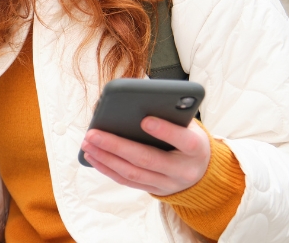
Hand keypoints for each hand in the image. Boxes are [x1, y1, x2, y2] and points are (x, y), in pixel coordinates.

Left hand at [80, 117, 210, 195]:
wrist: (201, 170)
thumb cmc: (188, 137)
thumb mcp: (188, 123)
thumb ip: (169, 112)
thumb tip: (134, 97)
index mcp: (196, 148)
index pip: (184, 140)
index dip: (165, 131)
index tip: (145, 119)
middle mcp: (183, 170)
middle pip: (147, 159)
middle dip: (116, 146)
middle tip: (93, 133)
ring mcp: (168, 184)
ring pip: (133, 173)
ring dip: (106, 158)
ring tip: (87, 143)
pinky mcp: (154, 190)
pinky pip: (127, 181)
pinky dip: (107, 169)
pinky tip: (92, 156)